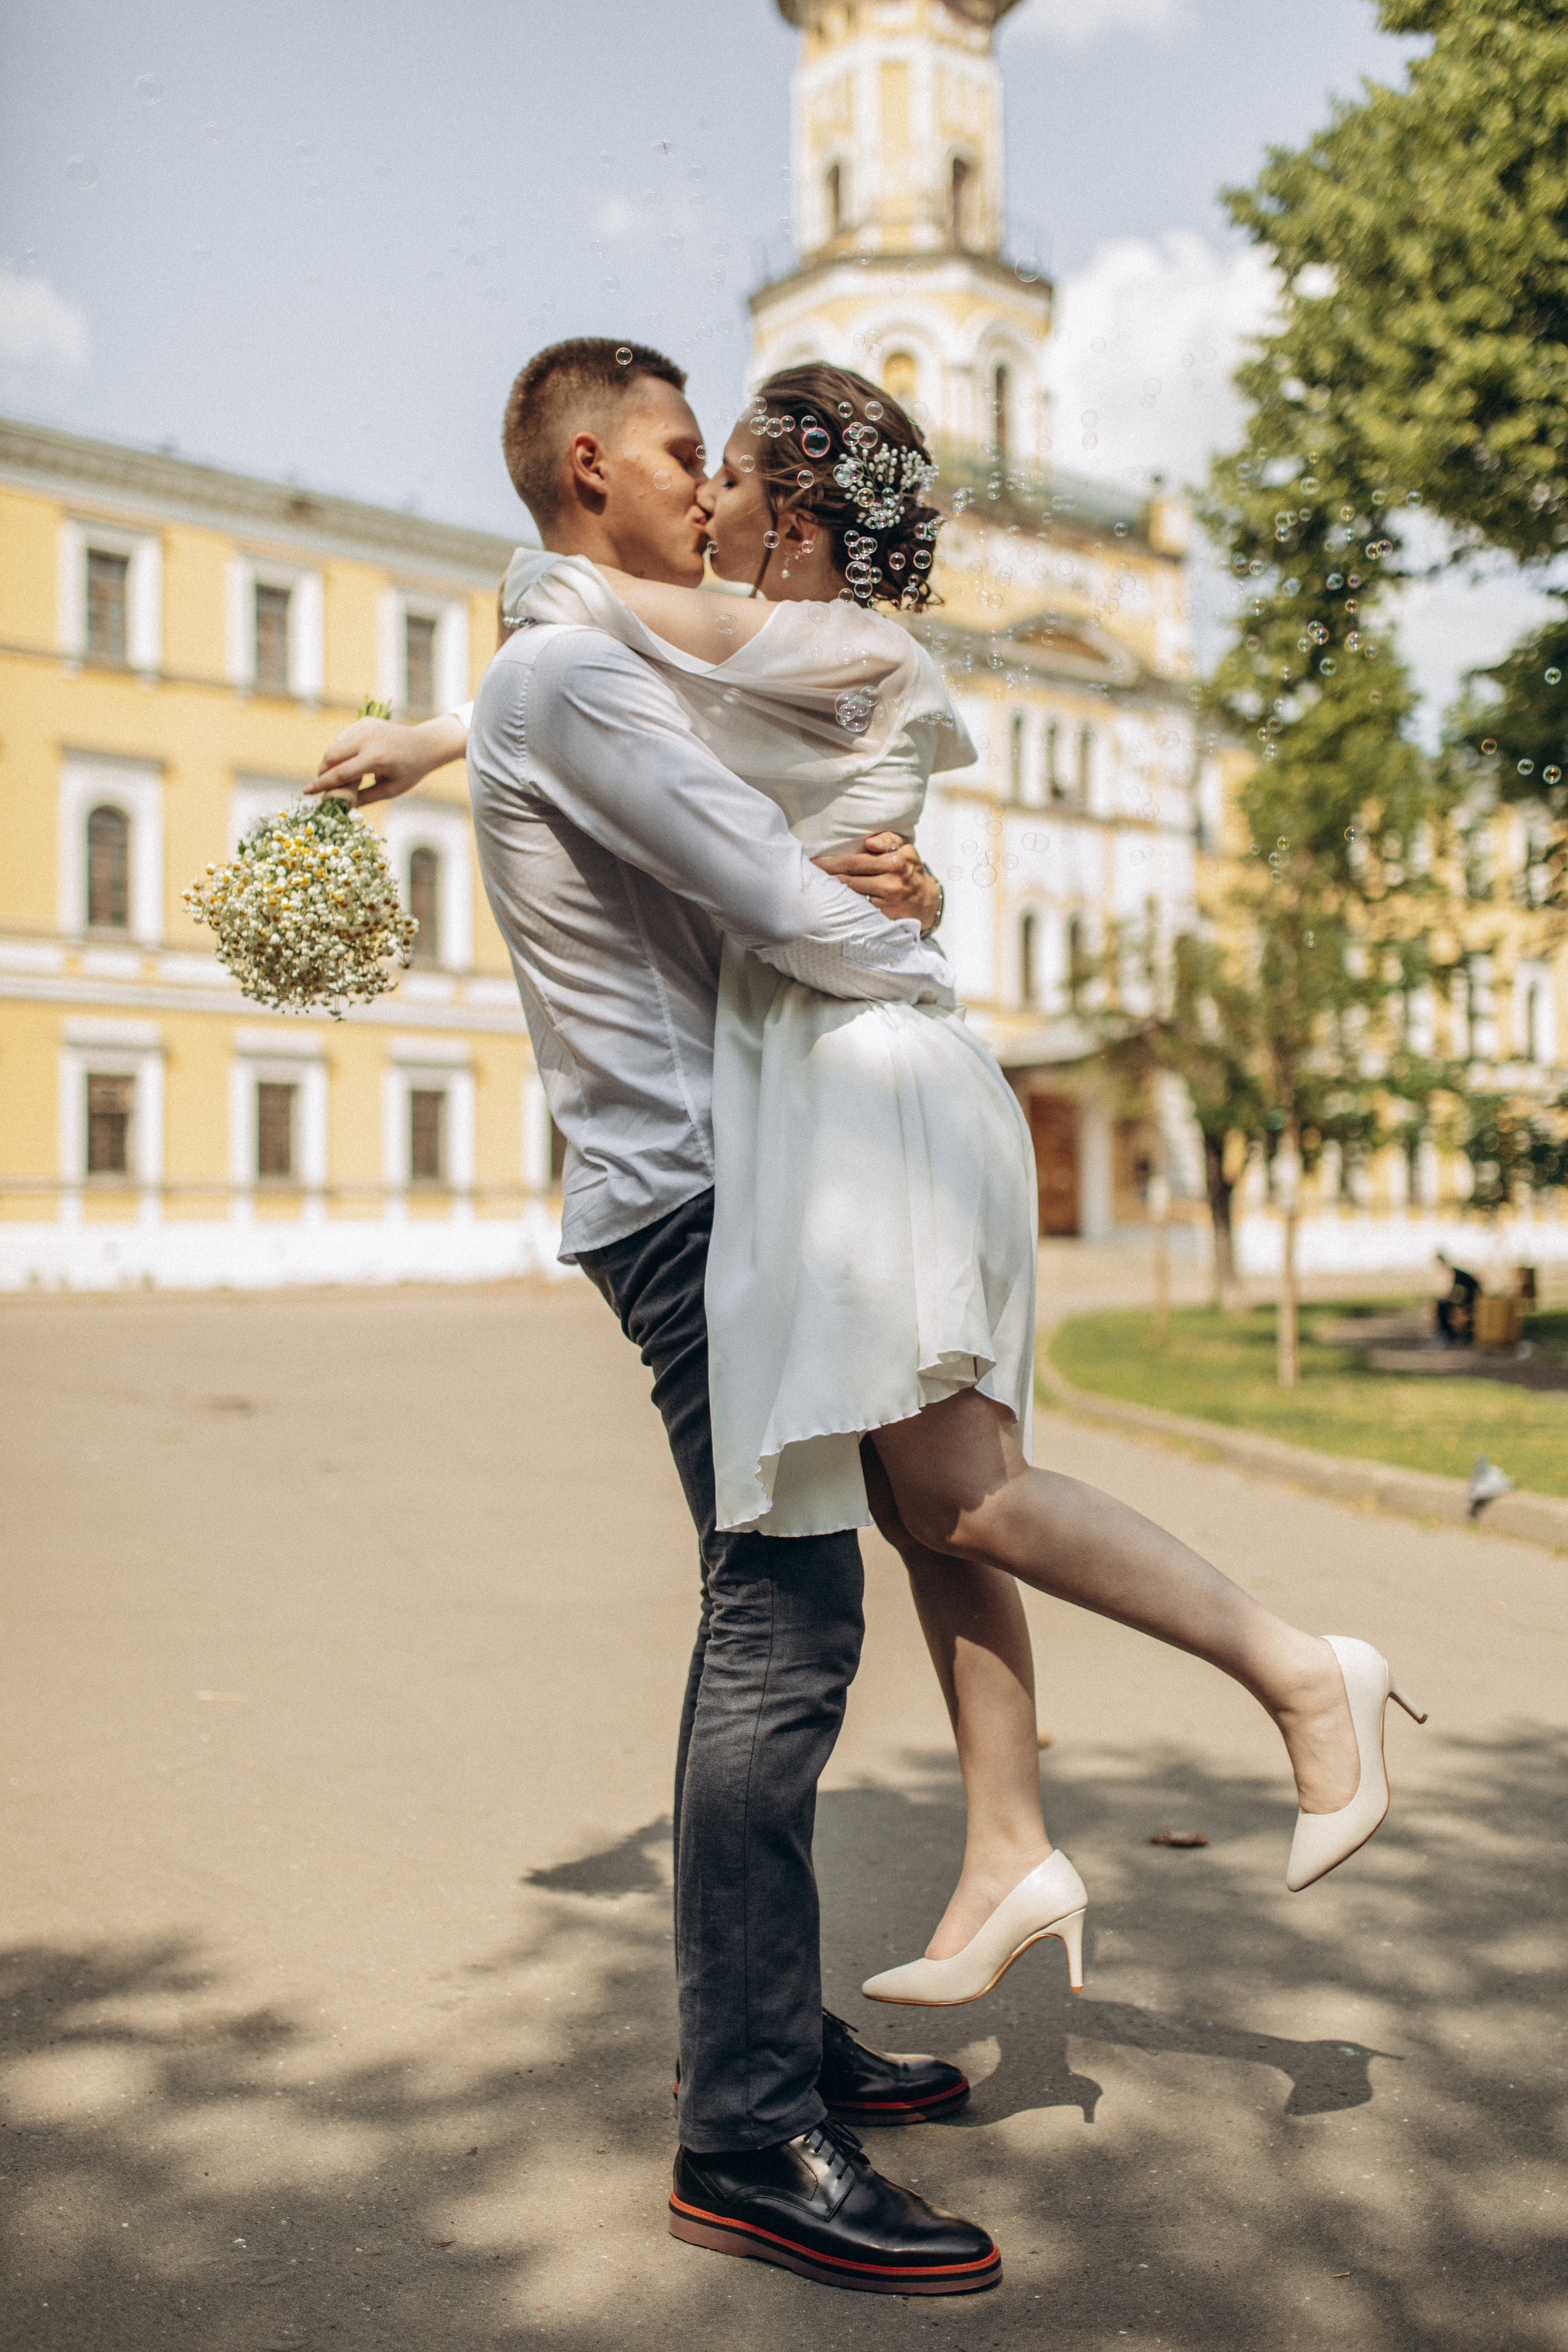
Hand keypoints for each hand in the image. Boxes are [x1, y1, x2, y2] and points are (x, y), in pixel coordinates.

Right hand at [309, 713, 467, 806]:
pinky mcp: (364, 721)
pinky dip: (340, 750)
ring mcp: (364, 727)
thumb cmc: (410, 771)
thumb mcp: (391, 790)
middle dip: (323, 772)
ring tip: (338, 775)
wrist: (424, 744)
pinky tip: (348, 760)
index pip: (340, 774)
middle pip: (331, 757)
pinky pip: (343, 737)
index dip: (321, 784)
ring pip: (335, 746)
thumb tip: (341, 807)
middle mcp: (367, 739)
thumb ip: (365, 798)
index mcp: (375, 759)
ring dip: (330, 762)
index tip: (306, 791)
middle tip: (323, 785)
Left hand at [815, 832, 942, 931]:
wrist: (928, 901)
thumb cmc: (909, 870)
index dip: (829, 863)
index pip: (852, 861)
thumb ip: (888, 839)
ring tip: (812, 889)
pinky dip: (843, 908)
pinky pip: (858, 911)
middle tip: (804, 876)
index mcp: (895, 861)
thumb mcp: (905, 848)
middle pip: (847, 879)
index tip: (812, 863)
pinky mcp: (886, 918)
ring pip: (850, 896)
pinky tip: (829, 905)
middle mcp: (892, 881)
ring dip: (829, 894)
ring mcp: (888, 902)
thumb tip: (870, 843)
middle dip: (823, 878)